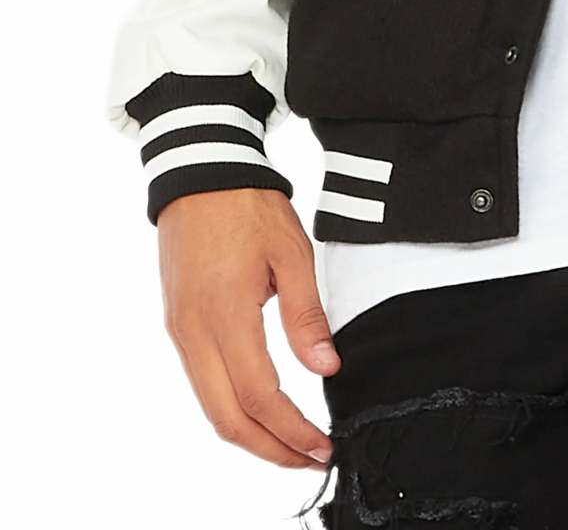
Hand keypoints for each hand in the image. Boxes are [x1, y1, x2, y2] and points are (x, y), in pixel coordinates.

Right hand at [156, 187, 339, 468]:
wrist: (200, 172)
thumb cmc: (248, 206)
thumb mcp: (291, 252)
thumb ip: (306, 315)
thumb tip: (326, 368)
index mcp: (225, 315)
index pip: (258, 397)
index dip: (291, 431)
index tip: (322, 446)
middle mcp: (194, 333)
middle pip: (227, 419)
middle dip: (270, 450)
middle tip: (310, 459)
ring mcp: (181, 332)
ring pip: (210, 407)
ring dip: (250, 435)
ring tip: (292, 443)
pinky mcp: (178, 324)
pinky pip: (202, 384)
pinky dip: (231, 410)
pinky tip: (260, 410)